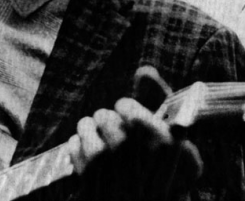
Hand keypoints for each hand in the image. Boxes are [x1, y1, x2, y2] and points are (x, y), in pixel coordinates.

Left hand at [68, 70, 202, 200]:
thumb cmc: (157, 172)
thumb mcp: (171, 137)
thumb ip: (158, 98)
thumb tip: (144, 69)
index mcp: (161, 140)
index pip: (126, 106)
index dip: (127, 111)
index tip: (130, 121)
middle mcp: (133, 149)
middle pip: (104, 114)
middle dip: (109, 122)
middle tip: (117, 137)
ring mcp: (108, 163)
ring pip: (86, 124)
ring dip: (91, 130)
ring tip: (102, 144)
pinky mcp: (87, 176)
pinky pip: (73, 142)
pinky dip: (78, 146)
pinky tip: (90, 158)